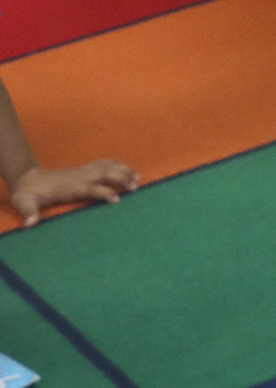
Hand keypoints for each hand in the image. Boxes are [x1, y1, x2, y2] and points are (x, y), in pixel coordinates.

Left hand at [8, 158, 136, 226]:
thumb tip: (30, 224)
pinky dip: (116, 164)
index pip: (92, 188)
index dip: (105, 193)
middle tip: (136, 186)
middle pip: (105, 173)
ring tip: (138, 177)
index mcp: (70, 186)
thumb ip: (29, 213)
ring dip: (123, 169)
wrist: (27, 180)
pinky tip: (124, 168)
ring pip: (107, 166)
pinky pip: (103, 163)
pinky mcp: (83, 169)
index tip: (118, 200)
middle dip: (122, 177)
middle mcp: (80, 177)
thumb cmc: (29, 194)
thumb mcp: (25, 203)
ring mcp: (82, 171)